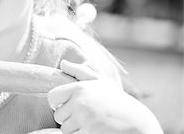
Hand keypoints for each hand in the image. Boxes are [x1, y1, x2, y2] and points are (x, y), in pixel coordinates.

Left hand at [47, 60, 162, 133]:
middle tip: (85, 116)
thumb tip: (62, 63)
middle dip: (68, 118)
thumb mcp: (100, 82)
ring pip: (65, 129)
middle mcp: (80, 102)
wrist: (138, 123)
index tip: (68, 106)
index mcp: (79, 88)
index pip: (52, 97)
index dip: (57, 104)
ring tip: (91, 123)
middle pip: (58, 116)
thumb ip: (79, 71)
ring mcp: (84, 119)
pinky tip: (92, 131)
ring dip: (75, 129)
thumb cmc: (117, 101)